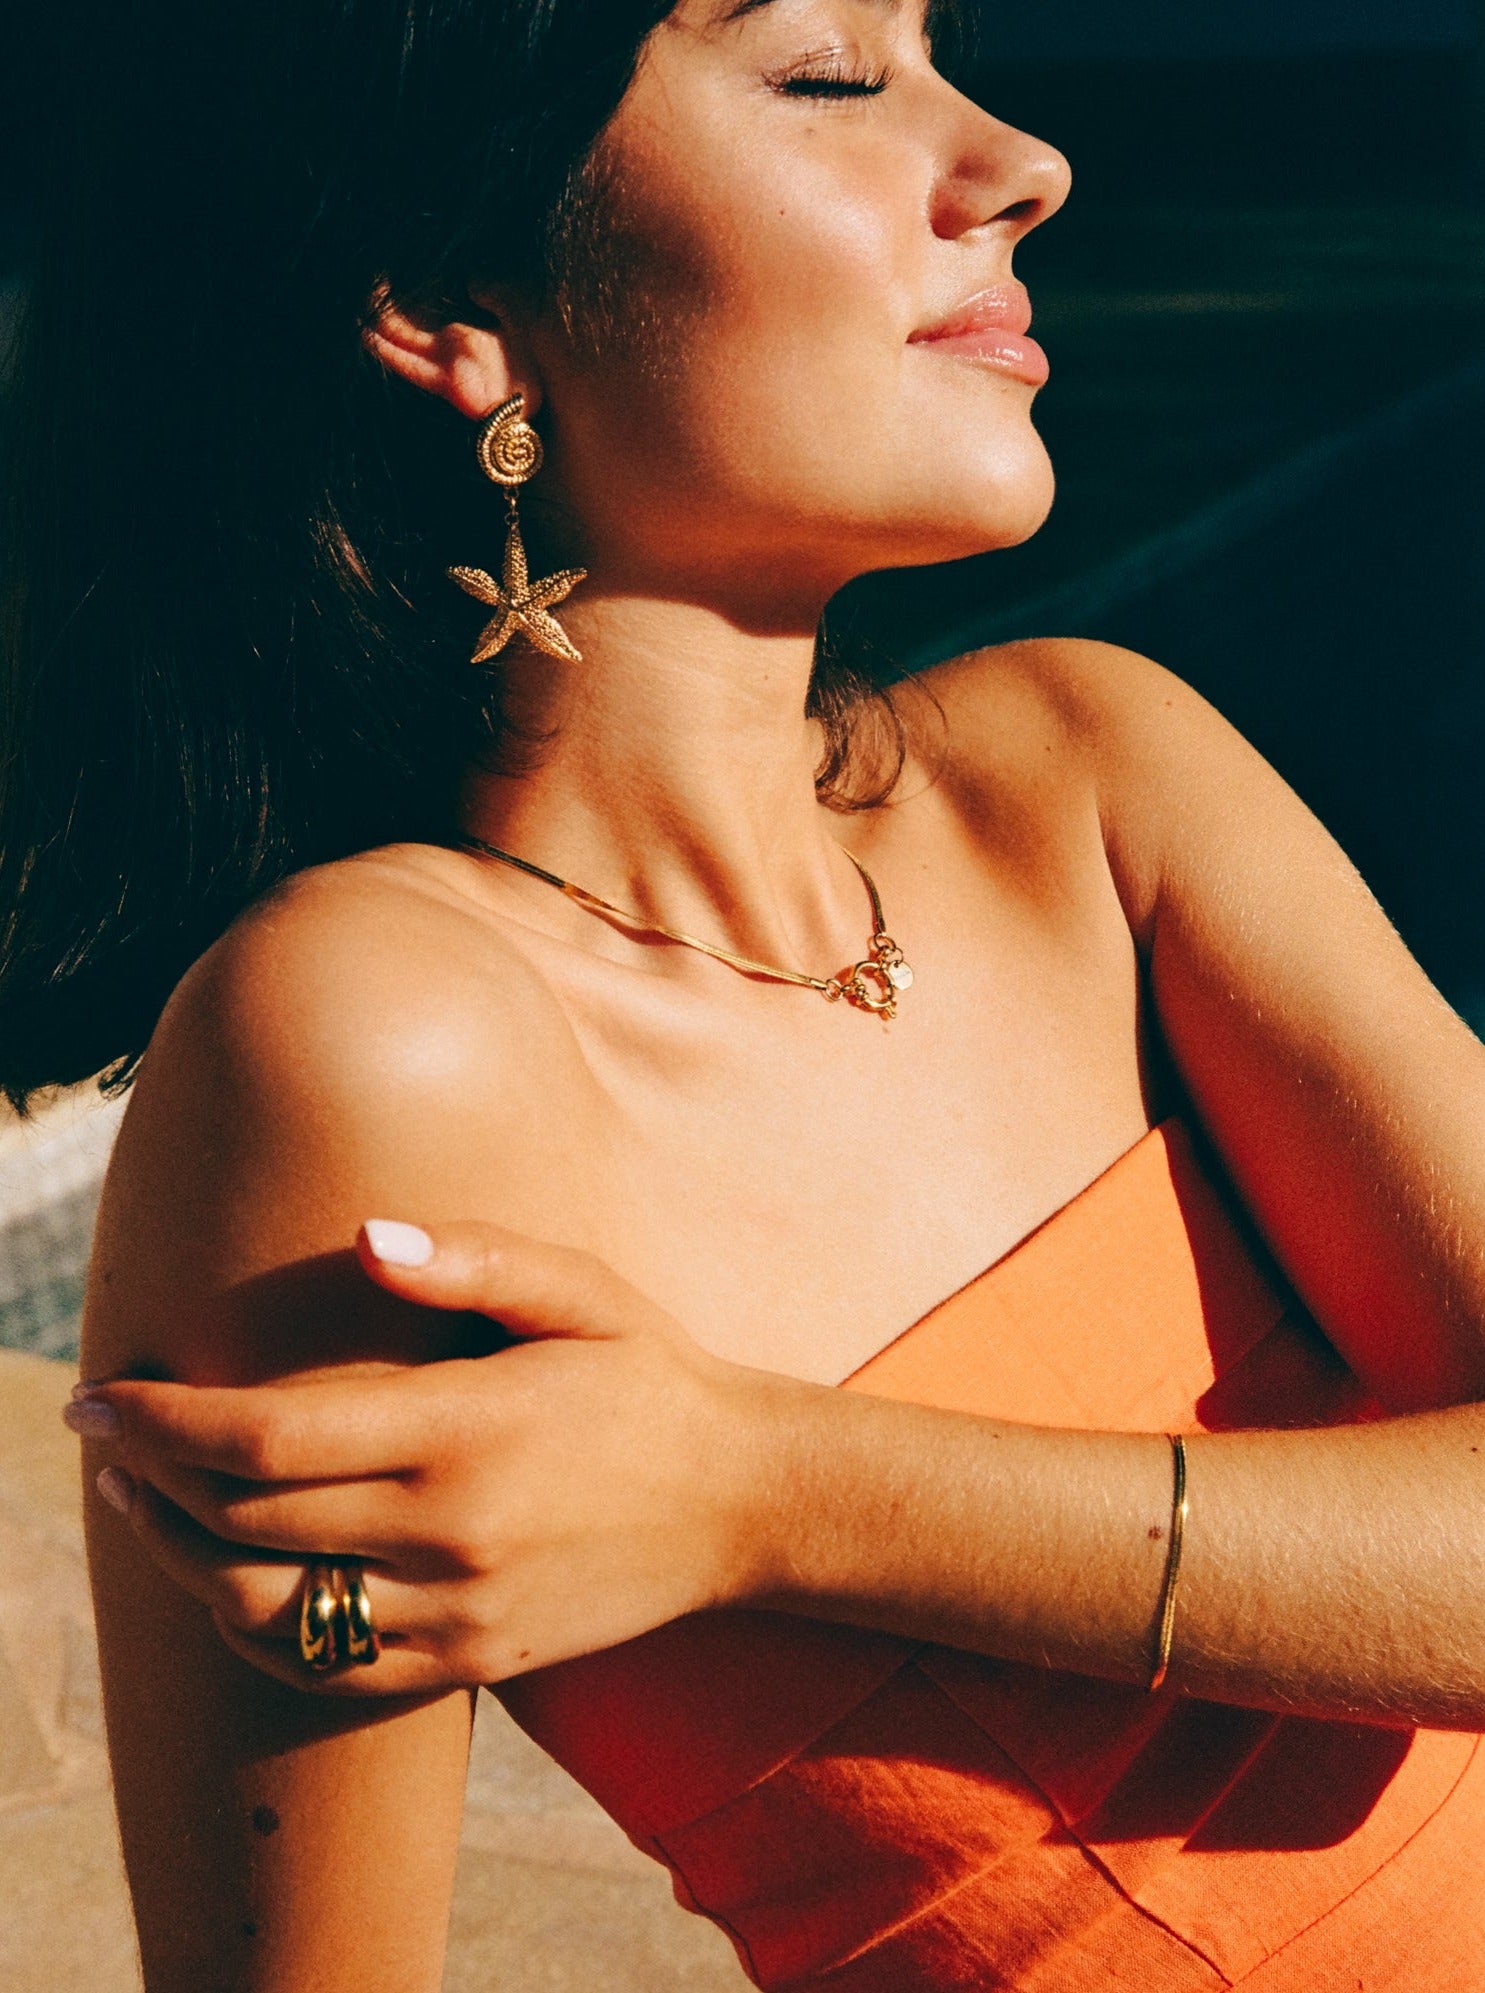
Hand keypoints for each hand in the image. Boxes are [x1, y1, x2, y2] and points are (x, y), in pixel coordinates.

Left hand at [66, 1223, 794, 1694]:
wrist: (740, 1501)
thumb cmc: (647, 1376)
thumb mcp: (578, 1290)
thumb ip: (469, 1260)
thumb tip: (360, 1238)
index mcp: (464, 1428)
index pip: (265, 1438)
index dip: (159, 1423)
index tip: (97, 1395)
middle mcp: (451, 1531)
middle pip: (244, 1524)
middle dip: (147, 1479)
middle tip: (105, 1436)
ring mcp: (459, 1610)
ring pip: (268, 1614)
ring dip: (180, 1560)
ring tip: (146, 1505)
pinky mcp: (471, 1661)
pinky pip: (327, 1669)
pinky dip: (253, 1629)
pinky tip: (230, 1576)